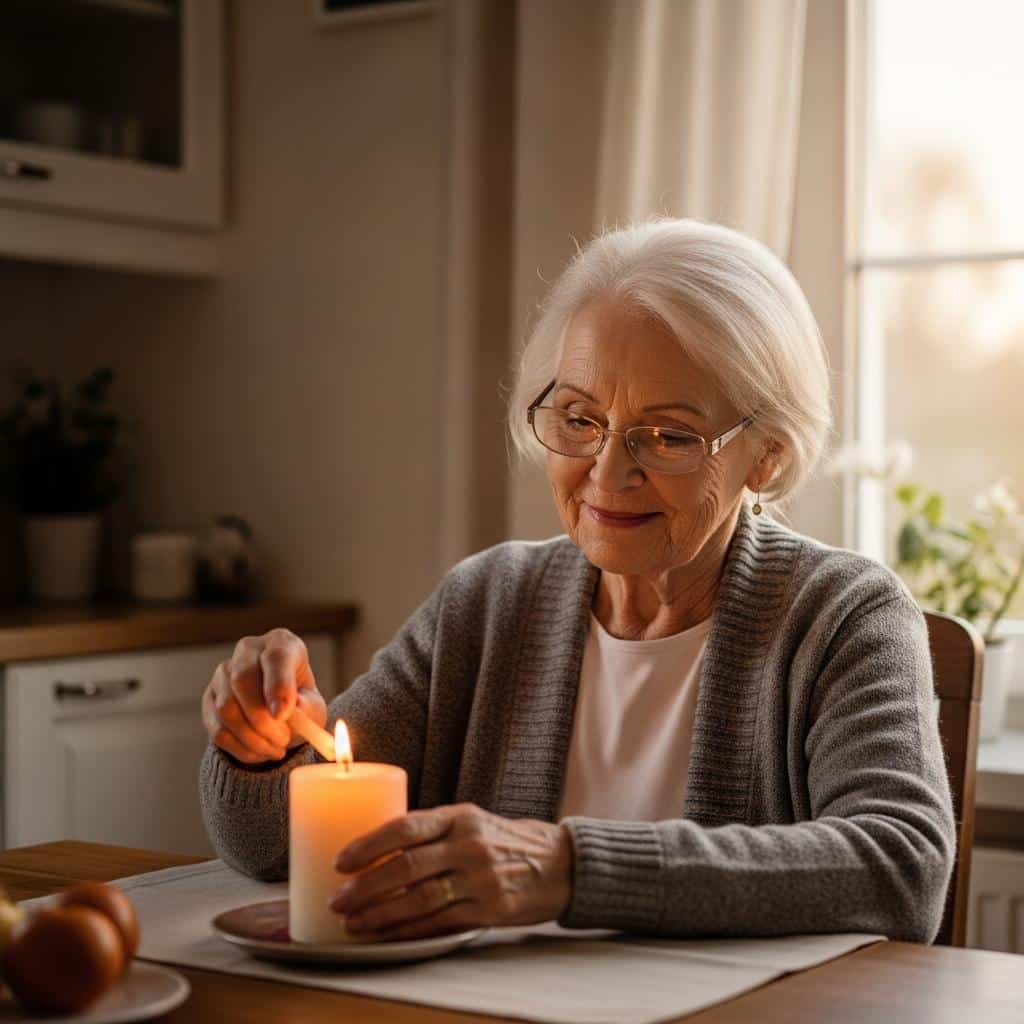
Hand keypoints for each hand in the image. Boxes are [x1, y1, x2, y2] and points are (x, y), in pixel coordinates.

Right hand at [201, 629, 326, 763]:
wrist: (281, 714)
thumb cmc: (301, 703)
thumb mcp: (313, 705)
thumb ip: (307, 707)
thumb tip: (294, 709)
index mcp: (281, 644)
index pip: (275, 657)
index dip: (278, 686)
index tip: (283, 715)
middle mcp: (248, 651)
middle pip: (242, 681)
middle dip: (262, 720)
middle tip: (283, 740)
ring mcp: (223, 673)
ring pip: (226, 708)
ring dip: (252, 738)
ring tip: (276, 749)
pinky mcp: (209, 698)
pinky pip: (217, 728)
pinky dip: (240, 748)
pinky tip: (260, 752)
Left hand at [328, 803, 573, 940]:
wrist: (559, 863)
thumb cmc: (502, 841)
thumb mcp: (470, 821)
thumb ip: (431, 831)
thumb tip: (376, 848)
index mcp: (459, 816)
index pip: (405, 826)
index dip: (369, 845)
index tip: (341, 861)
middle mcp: (469, 844)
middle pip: (406, 867)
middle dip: (365, 886)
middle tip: (338, 900)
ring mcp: (480, 879)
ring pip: (419, 899)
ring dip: (380, 914)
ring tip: (353, 923)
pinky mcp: (490, 909)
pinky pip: (439, 922)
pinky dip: (408, 931)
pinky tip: (386, 935)